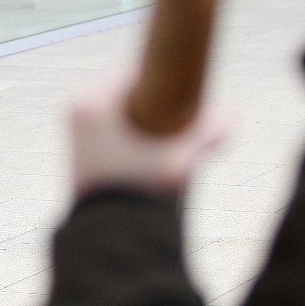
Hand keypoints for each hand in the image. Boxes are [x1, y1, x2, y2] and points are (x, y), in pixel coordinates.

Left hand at [70, 69, 229, 195]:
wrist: (108, 239)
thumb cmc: (142, 195)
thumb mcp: (180, 161)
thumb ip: (208, 134)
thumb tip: (229, 114)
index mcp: (92, 101)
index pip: (134, 67)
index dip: (165, 74)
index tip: (188, 84)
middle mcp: (78, 109)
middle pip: (127, 87)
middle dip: (157, 98)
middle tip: (182, 114)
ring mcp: (75, 129)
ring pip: (121, 108)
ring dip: (146, 116)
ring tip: (168, 137)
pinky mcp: (79, 148)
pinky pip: (112, 126)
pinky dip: (133, 132)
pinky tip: (152, 150)